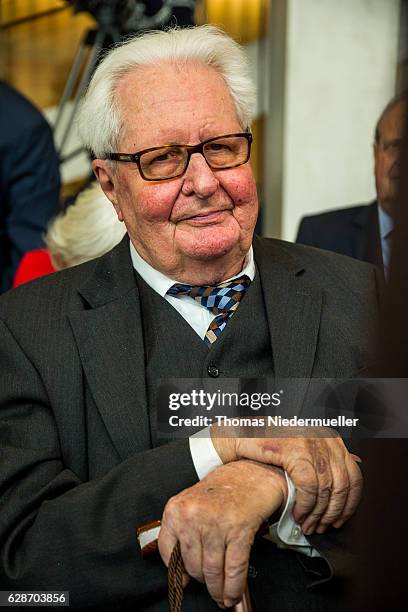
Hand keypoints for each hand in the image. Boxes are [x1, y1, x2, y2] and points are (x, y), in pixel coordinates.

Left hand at [158, 460, 286, 608]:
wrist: (253, 473)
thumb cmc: (224, 489)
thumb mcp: (193, 504)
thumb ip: (184, 533)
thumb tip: (182, 574)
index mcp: (177, 508)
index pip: (167, 552)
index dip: (179, 571)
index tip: (185, 581)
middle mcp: (193, 514)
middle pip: (192, 565)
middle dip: (203, 580)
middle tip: (211, 583)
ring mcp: (215, 522)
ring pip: (212, 571)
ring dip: (219, 590)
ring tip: (222, 595)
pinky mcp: (238, 530)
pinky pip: (233, 569)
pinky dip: (234, 586)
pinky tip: (233, 593)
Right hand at [211, 425, 362, 534]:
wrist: (244, 435)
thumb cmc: (273, 444)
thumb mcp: (305, 449)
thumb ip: (327, 458)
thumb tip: (357, 464)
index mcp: (331, 440)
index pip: (355, 477)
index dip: (350, 504)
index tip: (340, 520)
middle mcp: (324, 439)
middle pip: (342, 486)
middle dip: (332, 513)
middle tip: (322, 527)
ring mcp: (310, 443)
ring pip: (325, 488)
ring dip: (317, 514)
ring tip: (308, 525)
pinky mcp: (294, 450)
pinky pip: (308, 486)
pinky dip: (305, 505)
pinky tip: (298, 513)